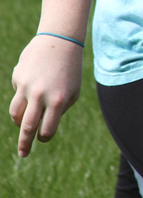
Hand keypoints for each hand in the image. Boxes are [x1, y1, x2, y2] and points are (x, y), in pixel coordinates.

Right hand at [10, 34, 83, 156]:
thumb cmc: (69, 72)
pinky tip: (34, 83)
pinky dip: (23, 95)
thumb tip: (40, 126)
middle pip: (27, 126)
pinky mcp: (17, 77)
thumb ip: (59, 111)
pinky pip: (17, 93)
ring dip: (18, 121)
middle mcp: (40, 95)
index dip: (44, 137)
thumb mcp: (72, 92)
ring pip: (15, 113)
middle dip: (24, 143)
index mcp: (58, 101)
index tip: (42, 138)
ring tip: (23, 123)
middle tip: (23, 154)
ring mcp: (26, 86)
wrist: (60, 42)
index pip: (47, 129)